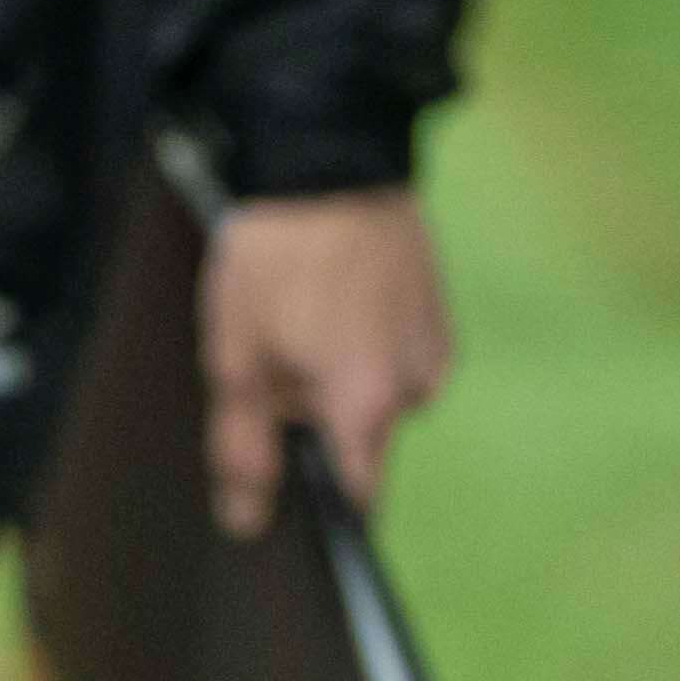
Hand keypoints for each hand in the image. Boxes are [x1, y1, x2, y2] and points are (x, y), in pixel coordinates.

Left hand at [199, 188, 450, 534]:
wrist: (331, 159)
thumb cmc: (276, 254)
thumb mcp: (237, 352)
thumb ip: (243, 444)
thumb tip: (245, 521)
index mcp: (367, 404)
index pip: (358, 495)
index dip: (321, 495)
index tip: (290, 473)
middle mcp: (417, 387)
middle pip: (359, 434)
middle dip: (313, 409)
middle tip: (276, 346)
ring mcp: (436, 350)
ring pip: (376, 391)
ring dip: (338, 372)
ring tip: (303, 308)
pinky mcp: (441, 316)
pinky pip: (396, 354)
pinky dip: (364, 341)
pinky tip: (336, 296)